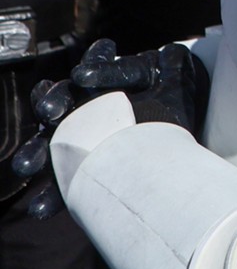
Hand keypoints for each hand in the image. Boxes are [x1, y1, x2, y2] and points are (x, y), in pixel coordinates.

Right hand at [8, 40, 209, 219]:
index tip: (86, 77)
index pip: (98, 67)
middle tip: (50, 113)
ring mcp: (76, 135)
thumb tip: (149, 58)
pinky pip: (61, 182)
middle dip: (53, 105)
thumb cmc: (169, 91)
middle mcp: (83, 103)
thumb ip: (161, 68)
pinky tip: (40, 209)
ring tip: (27, 166)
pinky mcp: (78, 166)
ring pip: (50, 142)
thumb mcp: (168, 74)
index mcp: (106, 78)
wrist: (177, 125)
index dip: (94, 71)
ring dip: (37, 154)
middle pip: (62, 101)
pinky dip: (50, 196)